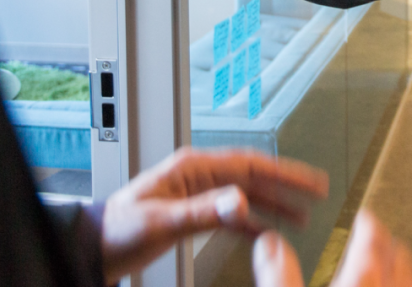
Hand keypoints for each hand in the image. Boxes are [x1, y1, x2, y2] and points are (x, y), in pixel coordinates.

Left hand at [101, 147, 328, 282]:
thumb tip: (241, 201)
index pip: (250, 164)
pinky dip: (253, 223)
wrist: (93, 247)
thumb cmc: (117, 229)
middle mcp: (199, 176)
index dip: (284, 171)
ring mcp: (198, 194)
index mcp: (193, 167)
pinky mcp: (194, 213)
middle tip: (318, 192)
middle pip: (254, 176)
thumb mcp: (162, 220)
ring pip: (247, 195)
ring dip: (274, 205)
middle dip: (287, 185)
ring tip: (301, 216)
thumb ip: (204, 211)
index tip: (310, 180)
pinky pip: (233, 215)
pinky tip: (267, 234)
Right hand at [252, 209, 411, 286]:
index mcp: (362, 281)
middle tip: (379, 234)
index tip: (363, 214)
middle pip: (399, 255)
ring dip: (402, 266)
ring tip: (393, 262)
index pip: (373, 236)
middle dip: (389, 241)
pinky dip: (407, 285)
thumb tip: (270, 244)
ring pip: (411, 277)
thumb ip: (279, 275)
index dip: (368, 220)